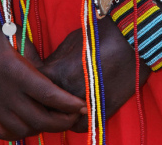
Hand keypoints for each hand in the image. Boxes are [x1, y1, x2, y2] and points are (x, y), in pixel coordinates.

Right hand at [0, 15, 86, 139]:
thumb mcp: (11, 39)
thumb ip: (31, 59)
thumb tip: (49, 76)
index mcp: (14, 70)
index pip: (48, 94)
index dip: (68, 104)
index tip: (82, 105)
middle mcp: (4, 93)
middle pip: (40, 118)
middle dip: (62, 120)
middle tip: (74, 115)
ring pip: (25, 129)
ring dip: (43, 127)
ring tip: (53, 118)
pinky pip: (6, 134)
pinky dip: (22, 133)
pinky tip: (29, 124)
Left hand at [40, 16, 150, 131]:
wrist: (130, 39)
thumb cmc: (98, 35)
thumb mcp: (69, 42)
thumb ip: (54, 61)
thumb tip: (43, 72)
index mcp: (58, 73)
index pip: (33, 86)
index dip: (31, 84)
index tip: (32, 82)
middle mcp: (69, 93)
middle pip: (46, 106)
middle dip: (42, 101)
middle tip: (43, 95)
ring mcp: (86, 105)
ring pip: (62, 119)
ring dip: (59, 113)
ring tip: (59, 103)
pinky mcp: (101, 112)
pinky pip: (80, 126)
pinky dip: (75, 121)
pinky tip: (75, 111)